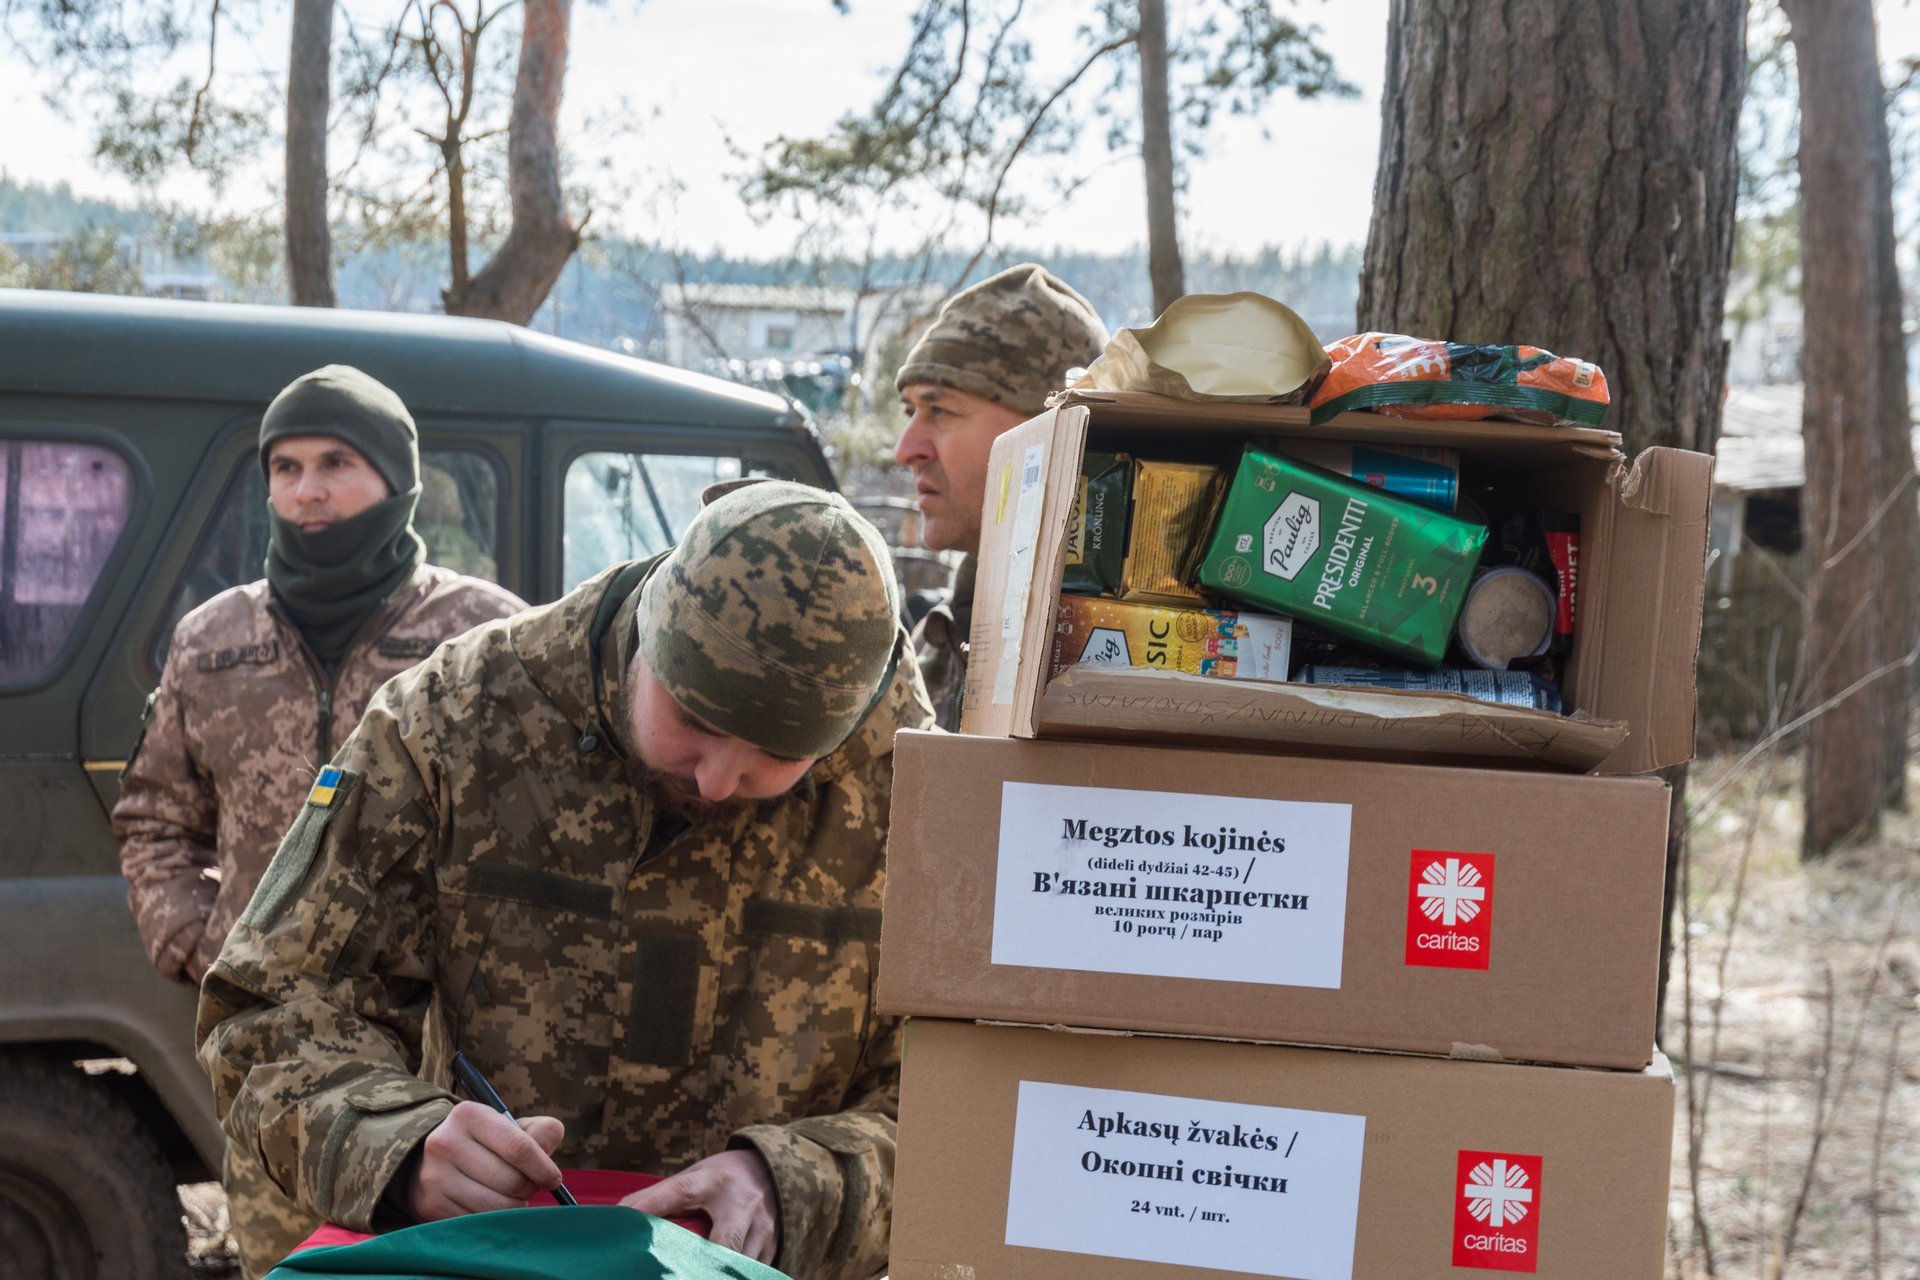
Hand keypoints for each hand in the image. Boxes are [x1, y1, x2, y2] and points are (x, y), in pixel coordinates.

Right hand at [405, 1100, 565, 1220]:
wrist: (428, 1160)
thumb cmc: (483, 1142)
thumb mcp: (508, 1126)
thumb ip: (540, 1132)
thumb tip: (552, 1160)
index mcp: (469, 1115)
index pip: (518, 1147)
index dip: (543, 1167)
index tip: (554, 1179)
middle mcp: (446, 1143)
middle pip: (510, 1180)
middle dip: (529, 1188)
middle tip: (529, 1187)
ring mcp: (435, 1176)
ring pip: (496, 1207)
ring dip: (513, 1207)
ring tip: (512, 1197)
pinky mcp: (432, 1205)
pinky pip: (478, 1223)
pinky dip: (493, 1221)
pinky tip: (490, 1207)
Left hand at [620, 1148, 779, 1263]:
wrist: (776, 1169)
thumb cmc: (722, 1179)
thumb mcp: (695, 1176)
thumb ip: (660, 1196)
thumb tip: (618, 1214)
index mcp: (714, 1180)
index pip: (678, 1192)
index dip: (651, 1207)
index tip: (625, 1222)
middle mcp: (742, 1201)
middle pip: (724, 1242)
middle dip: (705, 1264)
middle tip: (682, 1271)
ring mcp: (763, 1225)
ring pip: (739, 1264)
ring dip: (718, 1273)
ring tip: (696, 1272)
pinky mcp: (774, 1244)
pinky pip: (751, 1271)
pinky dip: (733, 1276)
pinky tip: (719, 1273)